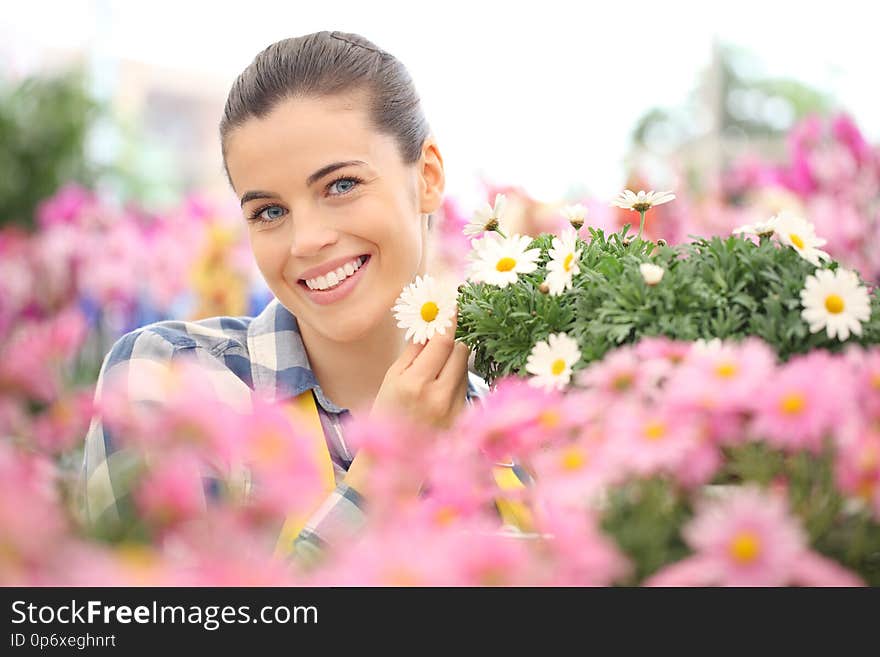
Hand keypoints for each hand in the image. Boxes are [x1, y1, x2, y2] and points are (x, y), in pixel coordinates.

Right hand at [370, 307, 470, 430]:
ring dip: (454, 361)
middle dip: (452, 340)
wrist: (397, 461)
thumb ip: (414, 350)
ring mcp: (455, 408)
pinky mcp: (465, 417)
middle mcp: (439, 396)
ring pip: (465, 367)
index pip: (442, 342)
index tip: (453, 305)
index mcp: (414, 384)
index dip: (449, 320)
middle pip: (460, 350)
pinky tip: (441, 390)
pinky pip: (466, 385)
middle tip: (442, 337)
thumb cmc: (389, 415)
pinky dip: (457, 380)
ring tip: (435, 372)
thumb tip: (431, 323)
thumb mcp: (392, 379)